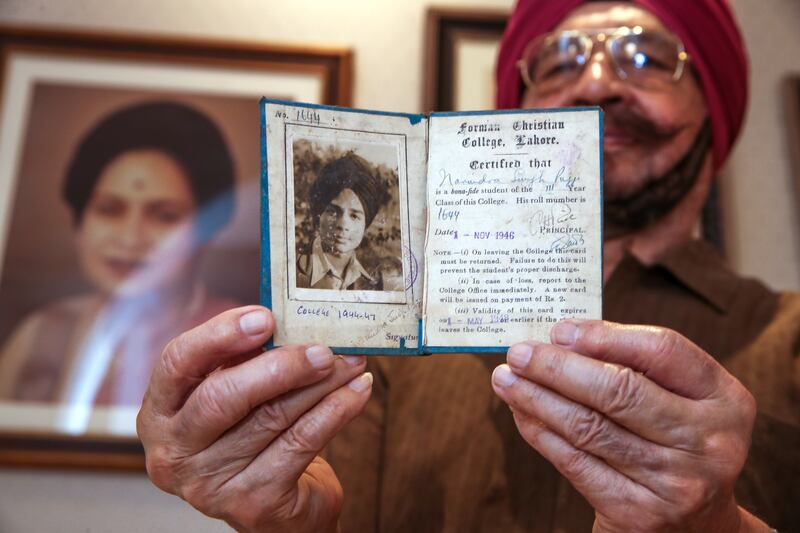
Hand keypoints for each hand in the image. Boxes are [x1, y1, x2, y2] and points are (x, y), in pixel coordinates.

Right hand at [137, 306, 371, 532]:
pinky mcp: (253, 503)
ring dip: (320, 384)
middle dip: (280, 366)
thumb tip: (293, 323)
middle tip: (322, 348)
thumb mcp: (236, 397)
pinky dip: (336, 411)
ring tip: (350, 362)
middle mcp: (173, 453)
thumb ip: (246, 362)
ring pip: (272, 417)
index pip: (177, 363)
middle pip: (223, 396)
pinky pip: (301, 443)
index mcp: (159, 414)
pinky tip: (357, 391)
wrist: (278, 508)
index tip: (265, 318)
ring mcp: (209, 485)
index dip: (220, 335)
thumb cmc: (252, 437)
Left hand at [491, 320, 767, 532]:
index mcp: (726, 400)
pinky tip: (521, 413)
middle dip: (558, 367)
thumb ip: (635, 366)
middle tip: (519, 353)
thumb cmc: (675, 443)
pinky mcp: (640, 514)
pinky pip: (576, 463)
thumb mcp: (679, 401)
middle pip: (620, 390)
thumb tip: (561, 338)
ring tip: (506, 379)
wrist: (697, 527)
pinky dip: (541, 433)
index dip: (605, 335)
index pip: (662, 350)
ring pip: (589, 427)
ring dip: (537, 398)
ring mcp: (677, 482)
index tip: (558, 329)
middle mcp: (709, 442)